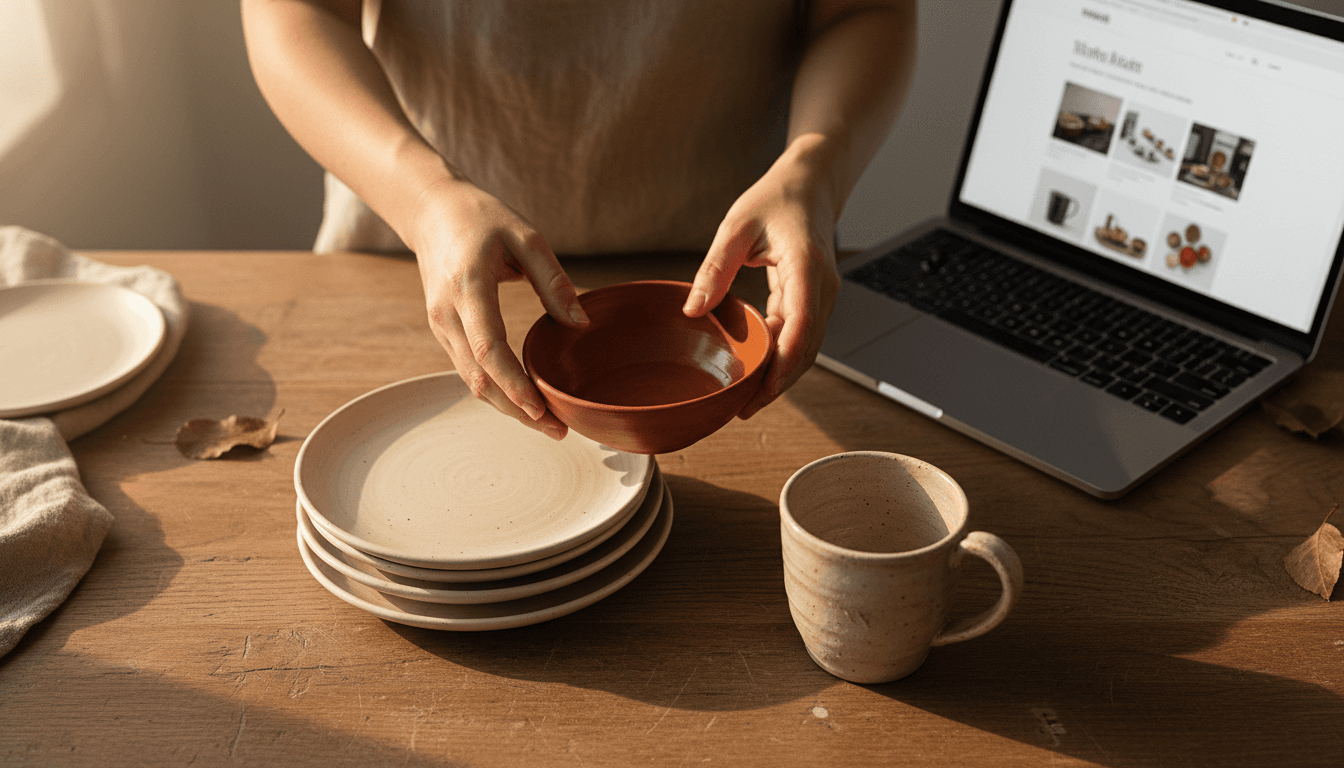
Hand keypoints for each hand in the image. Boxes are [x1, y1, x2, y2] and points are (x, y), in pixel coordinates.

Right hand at [410, 178, 588, 438]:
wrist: (431, 211)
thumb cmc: (482, 218)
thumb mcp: (525, 237)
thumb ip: (553, 281)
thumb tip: (580, 324)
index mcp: (468, 287)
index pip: (487, 348)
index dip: (513, 383)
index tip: (540, 408)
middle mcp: (447, 313)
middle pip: (479, 377)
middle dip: (516, 410)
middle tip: (557, 430)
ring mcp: (441, 325)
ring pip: (472, 381)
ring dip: (507, 407)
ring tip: (547, 423)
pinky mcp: (444, 331)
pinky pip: (470, 370)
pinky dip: (497, 391)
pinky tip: (525, 401)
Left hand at [683, 152, 839, 418]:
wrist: (809, 184)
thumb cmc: (775, 199)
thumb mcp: (736, 227)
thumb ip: (715, 268)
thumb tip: (693, 309)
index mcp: (806, 268)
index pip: (801, 327)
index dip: (783, 365)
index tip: (759, 391)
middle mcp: (822, 288)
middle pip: (806, 349)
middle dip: (778, 383)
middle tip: (743, 409)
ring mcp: (821, 296)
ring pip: (805, 348)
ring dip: (780, 375)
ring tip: (746, 399)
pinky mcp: (812, 299)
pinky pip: (799, 336)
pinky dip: (780, 357)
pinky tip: (756, 370)